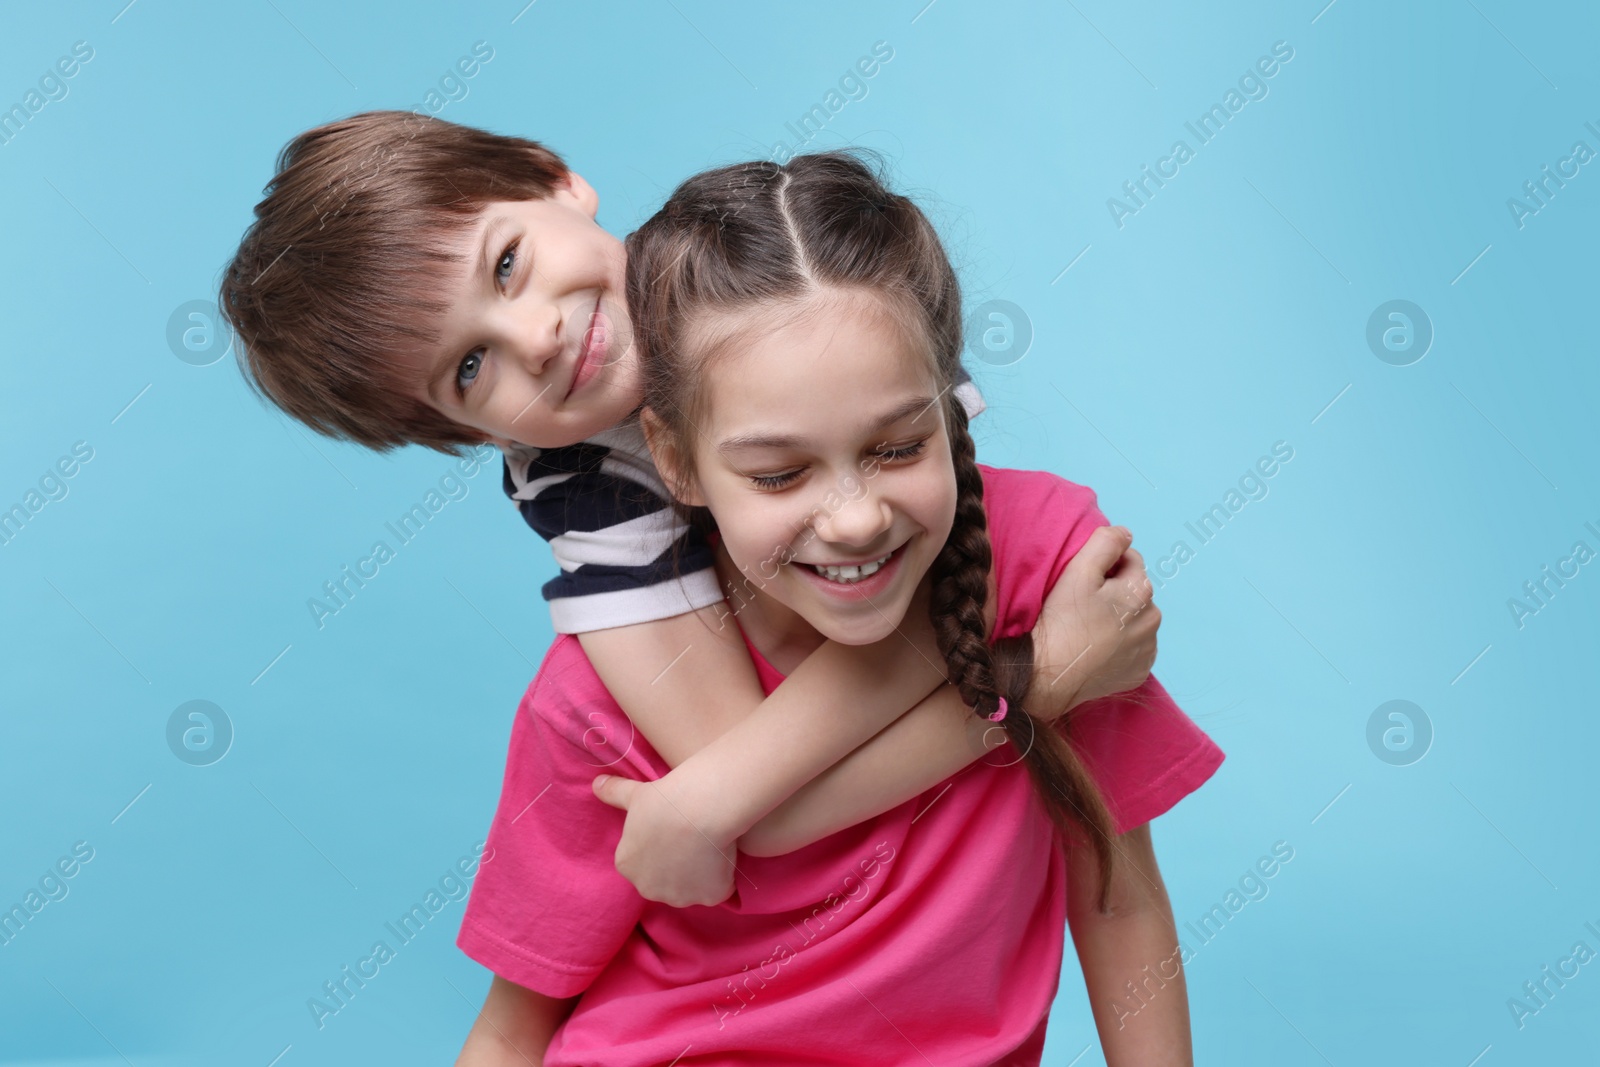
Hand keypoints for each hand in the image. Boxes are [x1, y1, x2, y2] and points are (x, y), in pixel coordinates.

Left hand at [591, 769, 738, 906]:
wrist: (699, 809)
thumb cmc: (663, 800)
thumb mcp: (635, 794)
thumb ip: (613, 792)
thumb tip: (596, 783)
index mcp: (627, 865)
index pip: (642, 862)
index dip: (660, 847)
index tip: (673, 831)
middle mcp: (648, 888)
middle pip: (664, 882)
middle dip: (676, 868)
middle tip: (692, 839)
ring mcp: (679, 897)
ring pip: (690, 889)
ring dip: (699, 875)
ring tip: (710, 846)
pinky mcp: (709, 898)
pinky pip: (717, 890)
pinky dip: (722, 878)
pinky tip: (725, 855)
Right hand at [1031, 525, 1160, 714]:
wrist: (1050, 673)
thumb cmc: (1062, 619)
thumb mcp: (1079, 571)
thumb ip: (1106, 543)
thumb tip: (1126, 533)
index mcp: (1141, 590)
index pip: (1130, 561)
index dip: (1106, 566)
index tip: (1085, 582)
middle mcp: (1153, 619)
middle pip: (1135, 593)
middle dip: (1116, 593)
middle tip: (1084, 605)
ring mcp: (1147, 649)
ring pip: (1136, 621)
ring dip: (1120, 619)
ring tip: (1090, 628)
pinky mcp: (1139, 672)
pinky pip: (1134, 649)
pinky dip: (1121, 646)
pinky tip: (1098, 648)